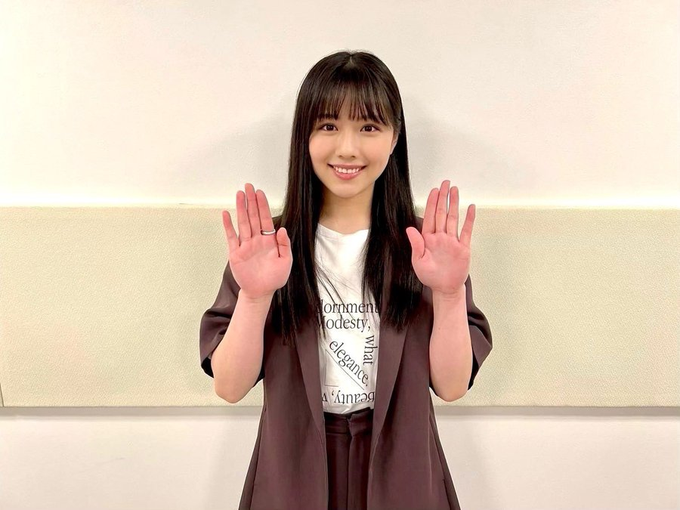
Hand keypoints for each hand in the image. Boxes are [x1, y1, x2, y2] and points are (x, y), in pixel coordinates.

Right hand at [222, 183, 292, 300]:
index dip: (262, 206)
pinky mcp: (236, 253)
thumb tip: (282, 229)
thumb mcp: (285, 261)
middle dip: (251, 201)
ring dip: (241, 209)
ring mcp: (245, 245)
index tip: (259, 192)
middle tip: (248, 186)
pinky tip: (226, 214)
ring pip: (242, 223)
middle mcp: (256, 240)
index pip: (265, 219)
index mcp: (269, 241)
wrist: (261, 293)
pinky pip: (231, 237)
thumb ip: (284, 245)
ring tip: (239, 195)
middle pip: (253, 217)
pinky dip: (228, 226)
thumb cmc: (274, 278)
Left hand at [405, 180, 474, 295]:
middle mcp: (440, 237)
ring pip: (453, 218)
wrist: (445, 289)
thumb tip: (409, 229)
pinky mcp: (463, 247)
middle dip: (443, 198)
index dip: (432, 203)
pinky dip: (469, 219)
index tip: (434, 191)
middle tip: (445, 183)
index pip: (430, 217)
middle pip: (442, 213)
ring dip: (454, 204)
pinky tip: (470, 208)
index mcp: (428, 239)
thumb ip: (416, 245)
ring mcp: (452, 241)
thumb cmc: (430, 277)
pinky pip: (466, 230)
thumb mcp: (418, 262)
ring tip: (455, 190)